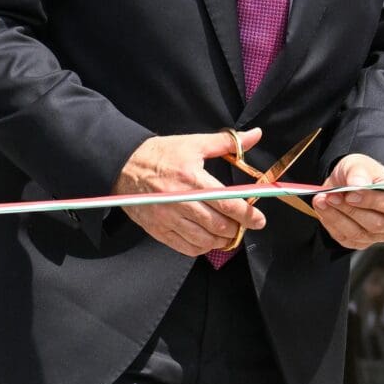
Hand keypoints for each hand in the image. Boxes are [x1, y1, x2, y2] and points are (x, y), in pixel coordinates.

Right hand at [117, 129, 266, 255]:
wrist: (124, 166)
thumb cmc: (161, 154)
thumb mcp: (194, 143)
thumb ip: (227, 142)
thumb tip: (255, 136)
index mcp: (192, 179)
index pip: (227, 203)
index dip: (247, 215)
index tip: (259, 220)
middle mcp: (180, 202)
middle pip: (218, 225)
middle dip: (237, 228)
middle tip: (245, 225)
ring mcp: (168, 218)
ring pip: (204, 240)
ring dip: (222, 240)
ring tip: (229, 232)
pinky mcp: (159, 230)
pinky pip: (186, 248)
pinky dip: (203, 247)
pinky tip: (208, 239)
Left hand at [311, 154, 383, 250]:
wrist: (346, 183)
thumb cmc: (360, 173)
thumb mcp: (359, 164)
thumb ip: (359, 173)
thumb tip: (358, 185)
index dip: (371, 201)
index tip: (350, 194)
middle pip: (375, 224)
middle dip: (350, 210)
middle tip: (330, 196)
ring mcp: (378, 234)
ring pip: (358, 233)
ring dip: (336, 217)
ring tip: (321, 200)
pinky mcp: (361, 242)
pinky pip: (345, 238)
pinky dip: (331, 224)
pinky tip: (323, 209)